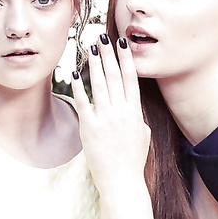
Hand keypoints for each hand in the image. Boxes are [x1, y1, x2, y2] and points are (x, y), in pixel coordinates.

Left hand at [71, 35, 150, 197]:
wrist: (122, 181)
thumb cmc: (132, 160)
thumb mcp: (143, 135)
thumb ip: (137, 118)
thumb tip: (132, 107)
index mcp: (135, 112)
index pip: (131, 79)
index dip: (126, 59)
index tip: (122, 43)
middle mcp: (121, 112)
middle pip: (114, 76)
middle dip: (108, 54)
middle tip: (102, 37)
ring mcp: (105, 119)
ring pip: (99, 84)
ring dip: (94, 64)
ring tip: (90, 48)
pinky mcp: (90, 128)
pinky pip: (83, 102)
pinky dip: (78, 86)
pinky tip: (74, 73)